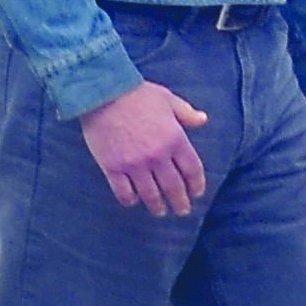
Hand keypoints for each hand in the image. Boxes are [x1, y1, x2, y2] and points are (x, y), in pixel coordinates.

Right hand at [81, 81, 209, 214]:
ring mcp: (135, 163)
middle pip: (174, 187)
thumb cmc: (137, 93)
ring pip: (150, 194)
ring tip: (160, 212)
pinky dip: (130, 200)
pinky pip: (124, 192)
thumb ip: (186, 113)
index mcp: (175, 139)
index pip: (192, 170)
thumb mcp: (168, 99)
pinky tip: (133, 202)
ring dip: (157, 206)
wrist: (102, 92)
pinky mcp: (112, 167)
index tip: (197, 193)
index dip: (196, 185)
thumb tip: (203, 120)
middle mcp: (158, 155)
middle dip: (180, 202)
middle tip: (182, 210)